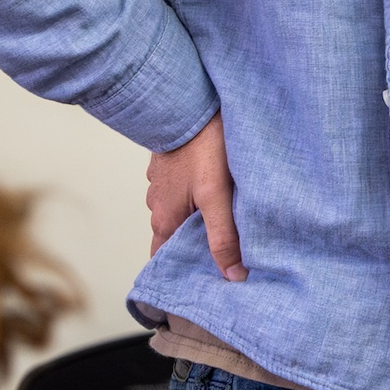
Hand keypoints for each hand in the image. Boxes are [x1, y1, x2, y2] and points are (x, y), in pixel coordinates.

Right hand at [148, 114, 244, 281]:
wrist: (187, 102)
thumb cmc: (203, 147)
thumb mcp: (216, 196)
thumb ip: (223, 235)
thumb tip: (232, 275)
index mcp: (165, 220)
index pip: (165, 261)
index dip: (183, 275)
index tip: (204, 286)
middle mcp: (158, 206)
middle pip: (175, 238)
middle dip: (197, 248)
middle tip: (226, 257)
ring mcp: (162, 184)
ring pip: (181, 212)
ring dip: (199, 221)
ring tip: (229, 225)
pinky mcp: (172, 166)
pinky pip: (184, 190)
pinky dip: (198, 197)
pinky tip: (221, 193)